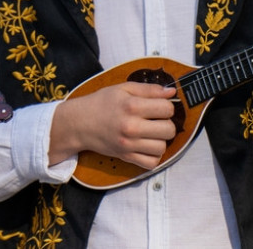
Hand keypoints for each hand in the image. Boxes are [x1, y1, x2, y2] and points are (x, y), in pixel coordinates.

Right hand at [49, 81, 176, 168]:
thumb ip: (149, 89)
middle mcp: (131, 126)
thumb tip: (172, 92)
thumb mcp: (123, 89)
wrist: (80, 123)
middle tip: (156, 120)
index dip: (166, 106)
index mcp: (132, 106)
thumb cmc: (102, 103)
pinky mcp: (126, 157)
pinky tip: (147, 146)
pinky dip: (153, 156)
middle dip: (167, 123)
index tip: (158, 106)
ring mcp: (129, 144)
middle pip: (169, 129)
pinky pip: (151, 163)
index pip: (167, 108)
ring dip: (160, 140)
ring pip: (162, 147)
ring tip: (150, 133)